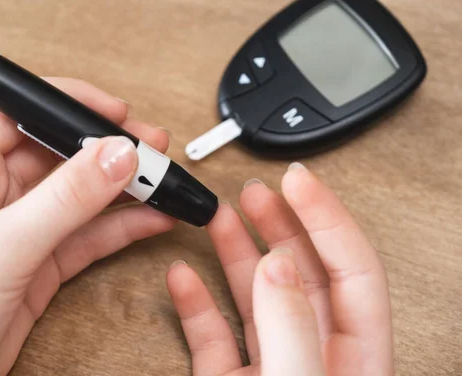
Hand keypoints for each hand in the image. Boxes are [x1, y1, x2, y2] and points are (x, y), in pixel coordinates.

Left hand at [0, 78, 175, 375]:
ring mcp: (21, 228)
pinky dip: (122, 226)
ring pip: (80, 194)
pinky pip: (89, 233)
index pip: (17, 110)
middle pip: (58, 151)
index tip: (113, 109)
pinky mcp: (40, 262)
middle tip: (151, 146)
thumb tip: (117, 155)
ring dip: (121, 187)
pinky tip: (151, 218)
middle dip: (106, 147)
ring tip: (162, 181)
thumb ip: (65, 199)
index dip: (64, 102)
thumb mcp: (3, 246)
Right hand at [167, 164, 392, 374]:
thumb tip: (276, 264)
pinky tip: (183, 274)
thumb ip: (290, 326)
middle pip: (301, 273)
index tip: (297, 182)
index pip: (352, 271)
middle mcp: (313, 356)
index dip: (327, 219)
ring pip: (255, 296)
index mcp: (356, 359)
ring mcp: (270, 367)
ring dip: (235, 251)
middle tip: (255, 191)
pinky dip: (194, 303)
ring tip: (218, 214)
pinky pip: (211, 334)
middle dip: (279, 224)